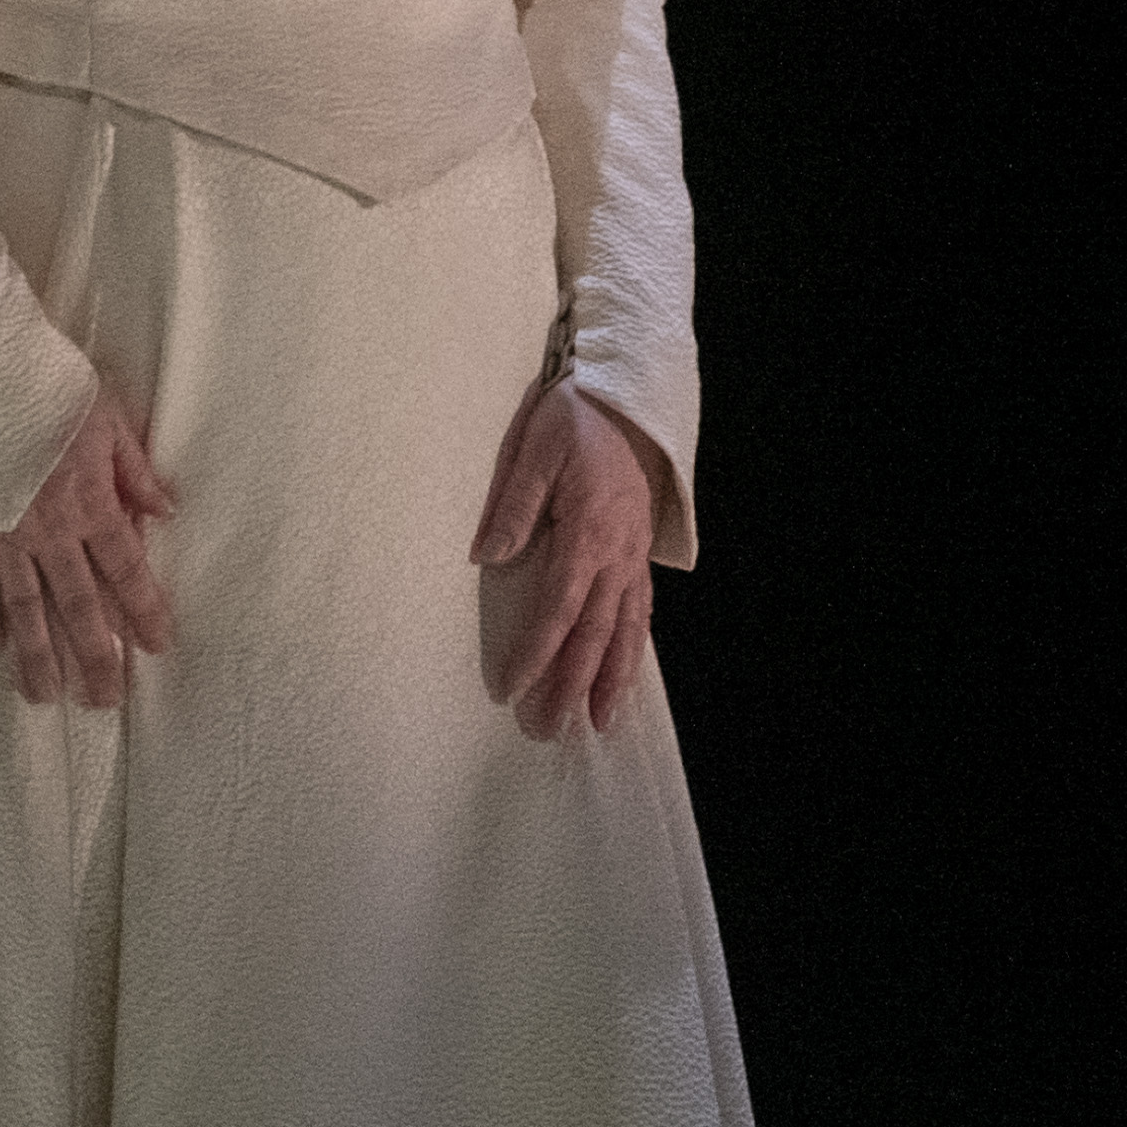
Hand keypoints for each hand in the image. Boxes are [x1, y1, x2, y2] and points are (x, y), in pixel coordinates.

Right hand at [0, 389, 177, 710]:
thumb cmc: (42, 383)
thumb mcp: (107, 416)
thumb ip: (134, 470)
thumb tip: (166, 512)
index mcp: (91, 504)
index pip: (126, 571)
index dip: (143, 613)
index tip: (158, 648)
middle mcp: (50, 533)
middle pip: (78, 607)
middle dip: (95, 658)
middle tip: (105, 702)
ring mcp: (3, 537)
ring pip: (25, 610)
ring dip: (37, 657)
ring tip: (45, 698)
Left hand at [471, 376, 662, 739]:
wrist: (626, 397)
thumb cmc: (574, 420)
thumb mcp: (533, 452)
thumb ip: (511, 507)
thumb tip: (486, 556)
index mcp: (588, 532)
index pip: (557, 608)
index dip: (535, 653)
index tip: (511, 689)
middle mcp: (618, 553)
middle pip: (594, 632)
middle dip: (572, 685)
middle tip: (548, 729)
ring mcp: (634, 556)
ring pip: (626, 629)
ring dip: (612, 679)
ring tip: (598, 723)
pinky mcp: (640, 553)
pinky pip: (639, 611)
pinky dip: (632, 648)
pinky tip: (623, 674)